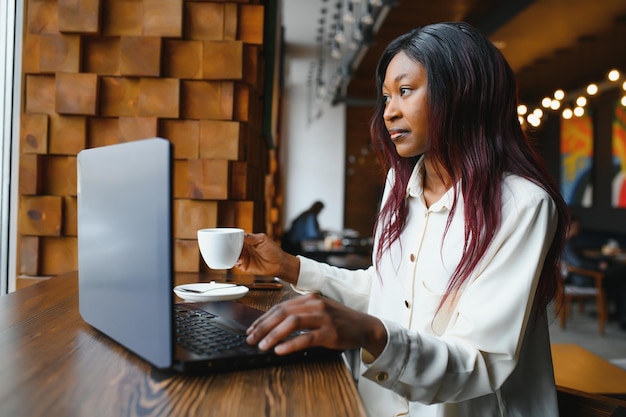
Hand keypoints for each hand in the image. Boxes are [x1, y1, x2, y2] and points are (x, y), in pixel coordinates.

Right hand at [235, 233, 298, 282]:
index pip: (236, 237)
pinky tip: (238, 260)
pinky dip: (234, 262)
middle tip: (229, 246)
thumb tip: (241, 235)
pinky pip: (235, 264)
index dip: (232, 237)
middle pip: (232, 246)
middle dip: (229, 246)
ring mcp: (244, 257)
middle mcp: (244, 248)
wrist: (279, 264)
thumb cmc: (273, 251)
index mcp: (248, 240)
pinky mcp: (244, 266)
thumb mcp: (263, 240)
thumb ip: (251, 238)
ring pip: (232, 255)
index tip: (229, 238)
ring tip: (233, 253)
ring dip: (230, 254)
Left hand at [246, 293, 386, 356]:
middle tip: (251, 338)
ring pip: (291, 323)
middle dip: (263, 326)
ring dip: (273, 334)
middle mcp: (315, 304)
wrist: (365, 327)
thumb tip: (274, 325)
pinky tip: (280, 350)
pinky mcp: (330, 332)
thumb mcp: (318, 311)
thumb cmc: (339, 321)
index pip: (280, 307)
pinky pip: (306, 338)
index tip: (251, 329)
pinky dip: (290, 344)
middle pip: (282, 313)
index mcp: (310, 298)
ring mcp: (323, 318)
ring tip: (262, 346)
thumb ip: (300, 314)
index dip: (263, 318)